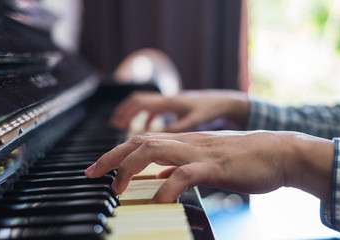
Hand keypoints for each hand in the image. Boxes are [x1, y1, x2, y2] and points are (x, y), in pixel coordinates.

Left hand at [85, 131, 333, 203]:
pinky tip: (157, 201)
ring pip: (155, 151)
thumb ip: (182, 167)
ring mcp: (200, 152)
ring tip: (116, 188)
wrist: (277, 153)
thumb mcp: (206, 162)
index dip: (116, 153)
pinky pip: (184, 174)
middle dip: (111, 157)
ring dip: (130, 168)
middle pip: (140, 142)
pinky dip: (166, 188)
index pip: (142, 141)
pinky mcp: (215, 165)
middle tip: (91, 174)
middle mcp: (187, 142)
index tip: (97, 168)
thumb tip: (161, 178)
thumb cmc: (244, 159)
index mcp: (184, 143)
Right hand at [110, 90, 249, 131]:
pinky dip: (146, 118)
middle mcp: (166, 99)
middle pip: (137, 101)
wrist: (224, 101)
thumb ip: (177, 129)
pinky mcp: (174, 107)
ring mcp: (170, 102)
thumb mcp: (194, 121)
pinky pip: (154, 109)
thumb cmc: (211, 110)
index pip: (139, 103)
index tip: (115, 125)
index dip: (125, 112)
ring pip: (145, 104)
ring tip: (124, 128)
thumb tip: (157, 140)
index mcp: (168, 101)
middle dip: (124, 112)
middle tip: (114, 126)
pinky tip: (147, 129)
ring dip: (133, 114)